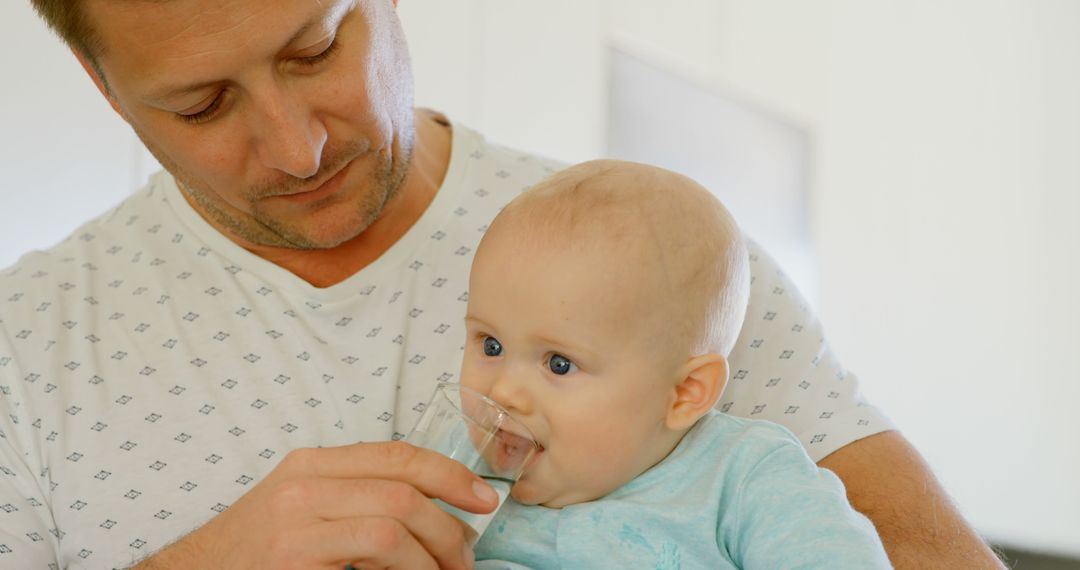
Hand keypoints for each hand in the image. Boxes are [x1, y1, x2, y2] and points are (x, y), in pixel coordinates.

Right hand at [135, 441, 496, 569]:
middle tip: (467, 557)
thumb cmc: (255, 552)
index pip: (398, 455)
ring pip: (395, 525)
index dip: (450, 475)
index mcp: (313, 463)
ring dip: (434, 556)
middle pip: (404, 490)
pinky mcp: (295, 558)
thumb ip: (356, 497)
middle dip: (450, 526)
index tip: (483, 500)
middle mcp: (305, 484)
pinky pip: (374, 555)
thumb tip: (433, 510)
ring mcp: (296, 521)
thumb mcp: (303, 508)